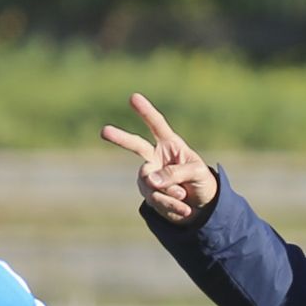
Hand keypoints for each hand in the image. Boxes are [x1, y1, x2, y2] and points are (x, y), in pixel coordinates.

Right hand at [100, 93, 219, 225]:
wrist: (201, 206)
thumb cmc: (201, 181)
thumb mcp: (197, 172)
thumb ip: (176, 173)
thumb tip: (151, 180)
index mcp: (171, 144)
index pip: (157, 125)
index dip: (146, 112)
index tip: (134, 97)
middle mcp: (156, 157)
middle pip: (136, 145)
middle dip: (120, 138)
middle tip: (104, 130)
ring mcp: (150, 175)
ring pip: (151, 182)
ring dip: (169, 192)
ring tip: (184, 196)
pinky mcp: (150, 194)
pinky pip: (155, 199)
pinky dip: (171, 205)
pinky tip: (185, 208)